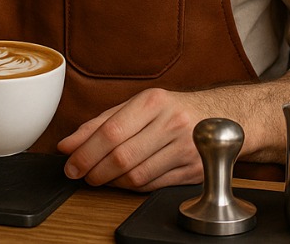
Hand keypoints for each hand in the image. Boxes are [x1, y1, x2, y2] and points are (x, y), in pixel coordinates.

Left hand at [56, 88, 209, 190]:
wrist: (221, 117)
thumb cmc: (172, 110)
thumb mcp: (137, 105)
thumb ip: (100, 124)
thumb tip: (67, 145)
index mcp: (154, 102)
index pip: (111, 131)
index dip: (85, 152)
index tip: (70, 163)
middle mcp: (172, 123)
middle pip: (122, 156)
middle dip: (94, 170)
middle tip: (81, 174)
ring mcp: (185, 149)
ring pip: (136, 176)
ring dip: (111, 181)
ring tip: (100, 176)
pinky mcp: (192, 171)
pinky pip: (151, 186)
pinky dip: (130, 187)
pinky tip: (123, 179)